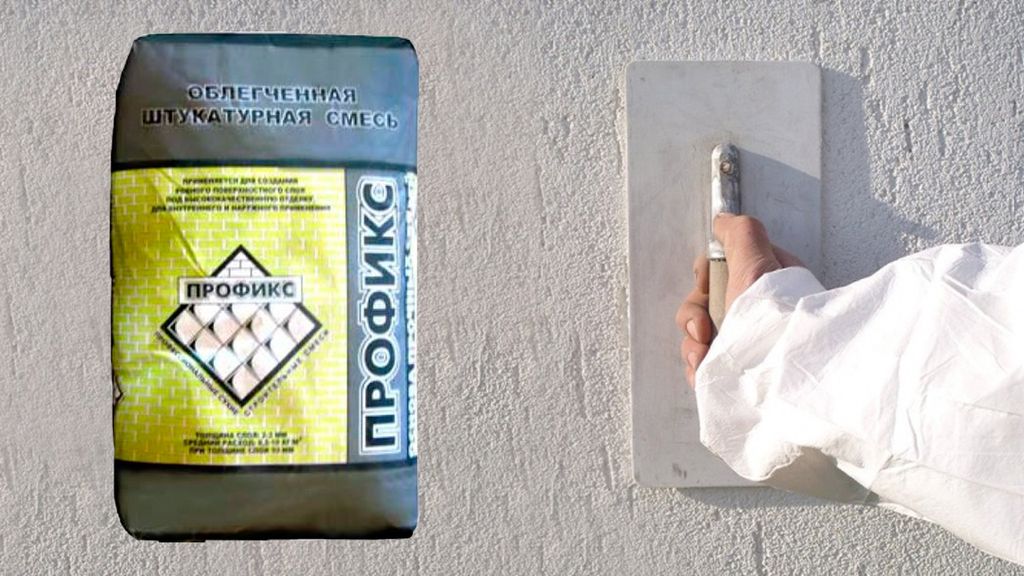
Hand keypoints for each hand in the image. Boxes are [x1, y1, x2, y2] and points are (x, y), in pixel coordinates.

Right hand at [676, 214, 802, 387]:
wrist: (783, 375)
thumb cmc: (774, 319)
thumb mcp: (757, 263)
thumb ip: (740, 234)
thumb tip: (723, 219)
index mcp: (760, 282)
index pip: (720, 269)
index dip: (706, 276)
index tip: (707, 286)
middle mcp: (750, 311)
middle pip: (702, 303)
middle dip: (694, 317)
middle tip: (704, 330)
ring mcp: (742, 342)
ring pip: (698, 335)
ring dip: (692, 345)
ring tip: (703, 357)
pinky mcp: (734, 370)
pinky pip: (702, 364)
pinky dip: (697, 368)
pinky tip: (703, 372)